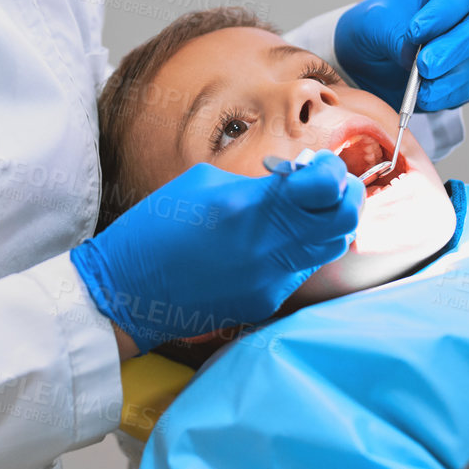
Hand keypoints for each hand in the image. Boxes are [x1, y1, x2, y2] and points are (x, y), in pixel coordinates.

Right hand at [72, 154, 363, 353]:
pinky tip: (270, 241)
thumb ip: (255, 183)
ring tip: (303, 210)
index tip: (321, 164)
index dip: (332, 171)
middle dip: (343, 196)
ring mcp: (269, 281)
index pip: (324, 187)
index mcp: (247, 208)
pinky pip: (298, 271)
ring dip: (325, 225)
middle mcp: (267, 248)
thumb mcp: (201, 184)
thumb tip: (293, 183)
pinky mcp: (265, 304)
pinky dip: (296, 250)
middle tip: (327, 184)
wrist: (125, 293)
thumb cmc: (153, 230)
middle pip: (341, 222)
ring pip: (327, 249)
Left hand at [334, 0, 468, 112]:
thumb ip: (394, 33)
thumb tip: (412, 54)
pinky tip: (424, 98)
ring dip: (446, 79)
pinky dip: (445, 96)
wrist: (373, 57)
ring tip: (419, 89)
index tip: (415, 30)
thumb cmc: (379, 26)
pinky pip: (467, 89)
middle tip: (423, 65)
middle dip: (450, 50)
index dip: (442, 12)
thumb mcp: (375, 21)